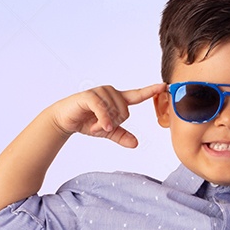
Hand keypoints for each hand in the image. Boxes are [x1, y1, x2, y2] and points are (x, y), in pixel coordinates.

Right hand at [48, 83, 166, 147]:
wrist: (65, 120)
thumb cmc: (86, 122)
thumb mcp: (108, 131)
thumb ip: (122, 136)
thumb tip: (136, 144)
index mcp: (117, 99)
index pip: (137, 95)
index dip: (150, 90)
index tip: (163, 86)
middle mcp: (110, 92)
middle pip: (125, 112)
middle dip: (113, 124)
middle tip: (100, 126)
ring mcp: (100, 92)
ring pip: (114, 112)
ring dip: (104, 124)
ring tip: (92, 125)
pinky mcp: (90, 96)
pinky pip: (103, 109)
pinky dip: (103, 120)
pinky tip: (100, 127)